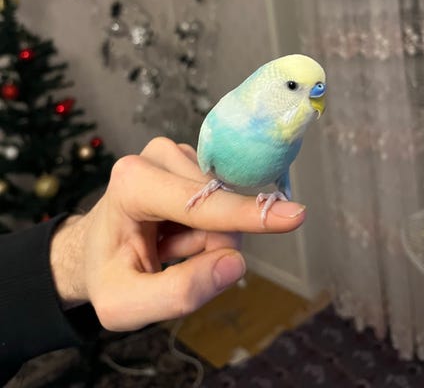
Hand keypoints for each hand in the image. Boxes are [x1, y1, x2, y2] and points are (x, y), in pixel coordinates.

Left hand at [50, 137, 305, 331]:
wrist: (94, 247)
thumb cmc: (107, 273)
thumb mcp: (125, 304)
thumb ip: (179, 292)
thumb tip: (235, 264)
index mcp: (132, 183)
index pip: (202, 204)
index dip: (246, 215)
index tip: (295, 216)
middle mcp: (157, 155)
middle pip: (220, 207)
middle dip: (208, 246)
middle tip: (169, 256)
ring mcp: (177, 153)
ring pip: (227, 205)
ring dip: (205, 239)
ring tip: (169, 244)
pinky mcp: (192, 159)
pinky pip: (224, 200)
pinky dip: (207, 226)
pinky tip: (178, 230)